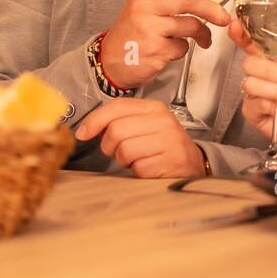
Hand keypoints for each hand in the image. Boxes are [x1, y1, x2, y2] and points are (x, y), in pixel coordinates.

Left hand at [74, 98, 206, 177]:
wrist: (193, 163)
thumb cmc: (162, 144)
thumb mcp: (144, 124)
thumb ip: (119, 120)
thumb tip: (86, 129)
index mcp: (154, 108)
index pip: (117, 106)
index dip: (95, 120)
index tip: (83, 133)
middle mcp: (163, 122)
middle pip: (116, 130)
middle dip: (110, 146)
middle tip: (118, 151)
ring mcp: (169, 142)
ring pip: (125, 150)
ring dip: (124, 160)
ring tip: (137, 159)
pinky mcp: (170, 162)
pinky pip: (138, 168)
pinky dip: (137, 171)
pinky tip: (148, 167)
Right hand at [100, 0, 231, 89]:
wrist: (111, 60)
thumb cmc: (131, 31)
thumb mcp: (140, 7)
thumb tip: (201, 0)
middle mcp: (144, 7)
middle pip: (187, 1)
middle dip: (211, 9)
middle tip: (223, 17)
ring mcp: (150, 29)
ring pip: (191, 26)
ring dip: (203, 34)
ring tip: (203, 38)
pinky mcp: (156, 50)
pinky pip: (183, 46)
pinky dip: (183, 49)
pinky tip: (172, 49)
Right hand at [228, 19, 276, 157]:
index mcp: (272, 61)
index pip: (251, 44)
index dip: (240, 34)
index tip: (234, 25)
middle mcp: (259, 75)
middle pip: (249, 63)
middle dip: (271, 71)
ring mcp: (253, 94)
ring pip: (251, 84)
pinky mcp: (251, 113)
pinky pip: (256, 104)